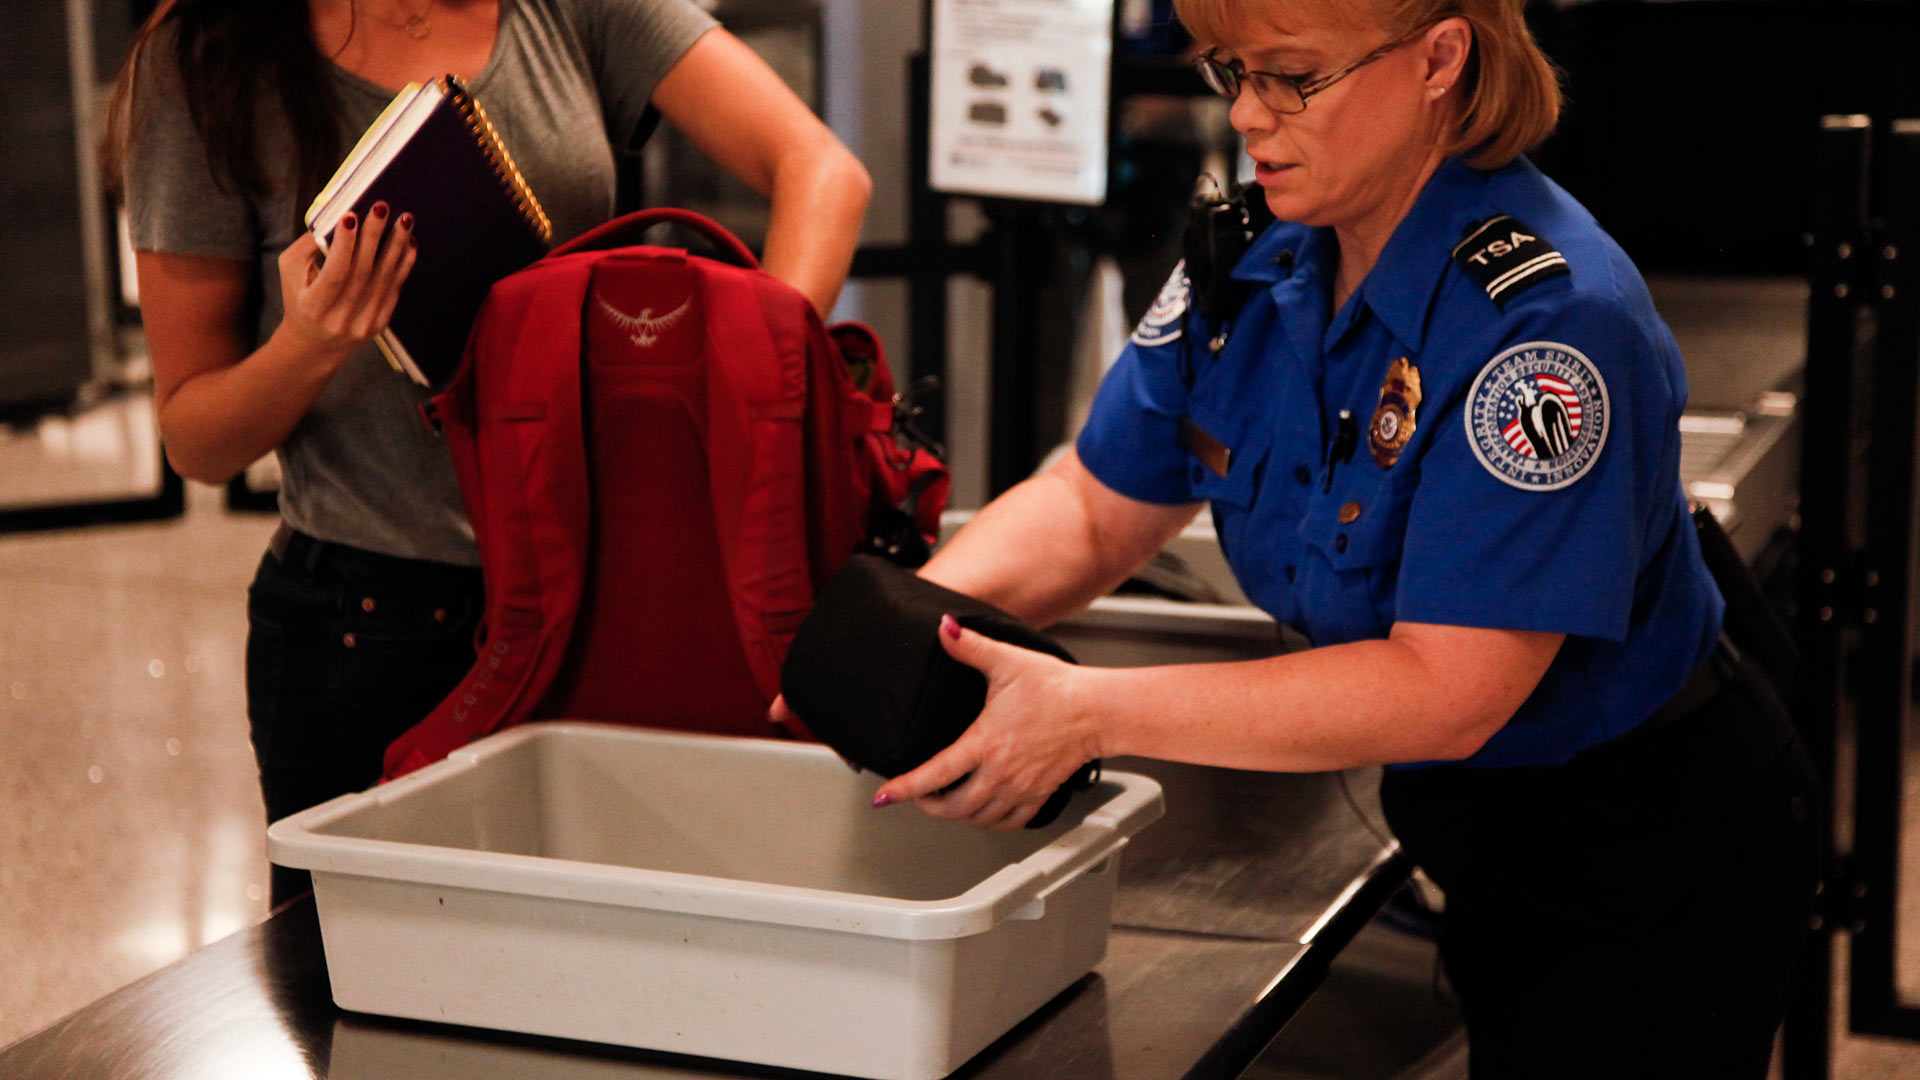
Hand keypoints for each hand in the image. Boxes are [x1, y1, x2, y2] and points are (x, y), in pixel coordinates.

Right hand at [273, 202, 417, 363]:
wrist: (315, 344)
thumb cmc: (299, 297)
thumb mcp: (290, 271)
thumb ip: (307, 246)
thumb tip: (336, 220)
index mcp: (313, 306)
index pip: (335, 273)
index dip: (344, 245)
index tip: (350, 215)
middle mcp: (341, 318)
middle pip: (363, 272)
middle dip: (374, 236)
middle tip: (382, 206)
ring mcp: (363, 323)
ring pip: (385, 279)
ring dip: (397, 245)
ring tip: (405, 219)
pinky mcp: (380, 323)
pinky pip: (396, 288)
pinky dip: (404, 263)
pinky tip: (409, 241)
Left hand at [871, 615, 1103, 829]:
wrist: (1098, 710)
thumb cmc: (1056, 687)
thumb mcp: (1007, 661)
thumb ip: (971, 646)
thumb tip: (943, 627)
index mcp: (986, 743)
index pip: (935, 774)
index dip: (905, 788)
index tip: (885, 796)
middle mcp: (1001, 772)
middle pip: (953, 807)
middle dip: (928, 806)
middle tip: (916, 796)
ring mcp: (1021, 788)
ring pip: (979, 819)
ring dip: (957, 816)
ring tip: (945, 803)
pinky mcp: (1039, 794)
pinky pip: (1009, 823)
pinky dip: (990, 823)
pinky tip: (983, 811)